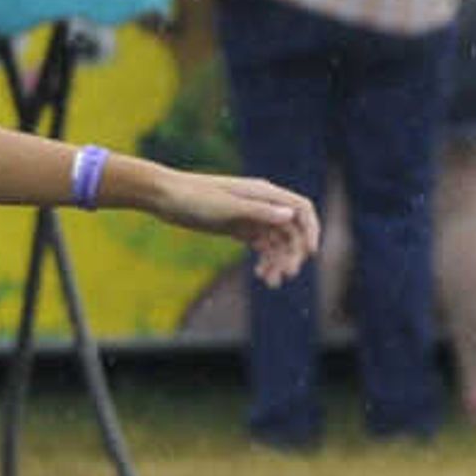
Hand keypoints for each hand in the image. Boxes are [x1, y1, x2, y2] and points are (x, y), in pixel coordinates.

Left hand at [149, 169, 318, 286]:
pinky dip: (265, 259)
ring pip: (276, 241)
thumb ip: (258, 211)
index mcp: (264, 193)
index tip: (310, 253)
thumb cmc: (194, 197)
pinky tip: (261, 275)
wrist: (165, 197)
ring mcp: (250, 216)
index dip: (311, 230)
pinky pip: (260, 245)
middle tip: (285, 276)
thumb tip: (290, 216)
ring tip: (271, 282)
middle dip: (292, 253)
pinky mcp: (237, 227)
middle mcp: (262, 204)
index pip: (301, 209)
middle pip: (290, 230)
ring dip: (279, 260)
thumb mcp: (227, 206)